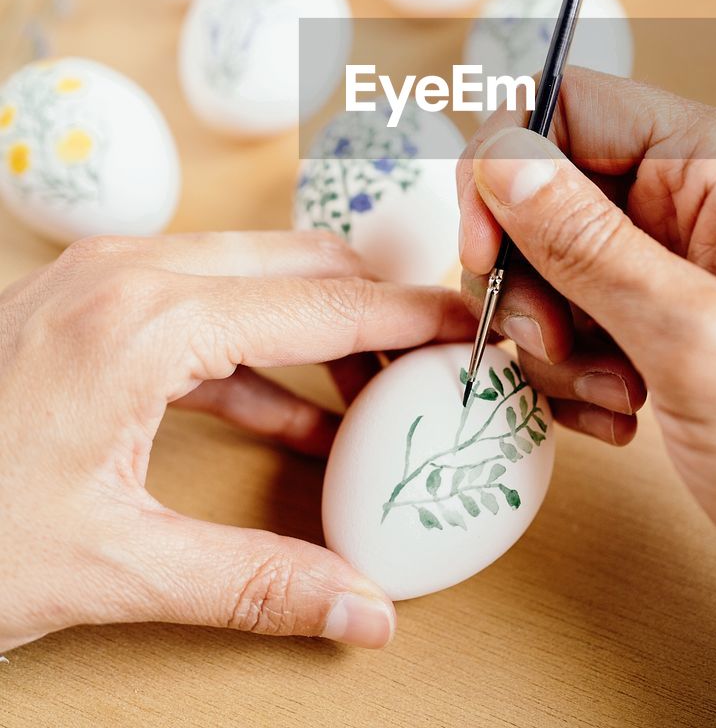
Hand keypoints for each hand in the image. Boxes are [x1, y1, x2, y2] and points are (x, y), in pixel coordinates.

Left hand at [0, 230, 472, 652]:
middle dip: (372, 310)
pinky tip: (293, 419)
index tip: (473, 327)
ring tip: (377, 395)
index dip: (407, 316)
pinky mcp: (82, 303)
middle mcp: (128, 273)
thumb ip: (253, 582)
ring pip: (248, 275)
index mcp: (148, 320)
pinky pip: (199, 306)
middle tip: (435, 363)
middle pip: (293, 264)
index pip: (319, 302)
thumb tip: (364, 612)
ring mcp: (99, 279)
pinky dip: (255, 353)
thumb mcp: (113, 566)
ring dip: (316, 328)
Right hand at [457, 69, 715, 570]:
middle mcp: (690, 194)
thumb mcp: (692, 337)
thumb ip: (588, 244)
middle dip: (528, 271)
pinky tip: (621, 411)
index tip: (483, 249)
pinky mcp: (653, 304)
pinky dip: (571, 363)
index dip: (506, 164)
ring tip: (613, 392)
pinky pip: (569, 308)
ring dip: (553, 333)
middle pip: (546, 185)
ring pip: (546, 255)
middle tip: (547, 343)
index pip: (571, 104)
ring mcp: (670, 251)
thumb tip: (502, 156)